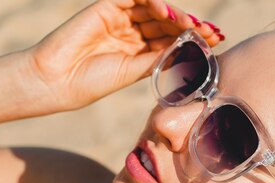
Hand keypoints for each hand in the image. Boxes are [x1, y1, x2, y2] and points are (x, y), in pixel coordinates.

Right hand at [24, 0, 222, 111]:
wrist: (56, 81)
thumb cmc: (91, 83)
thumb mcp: (133, 72)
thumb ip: (159, 59)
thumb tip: (190, 53)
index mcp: (138, 52)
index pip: (171, 40)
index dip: (193, 39)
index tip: (217, 42)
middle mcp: (131, 32)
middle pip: (167, 23)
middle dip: (191, 26)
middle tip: (212, 33)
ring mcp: (120, 18)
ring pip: (155, 9)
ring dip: (176, 15)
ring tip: (192, 25)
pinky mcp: (107, 5)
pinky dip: (154, 1)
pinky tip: (167, 12)